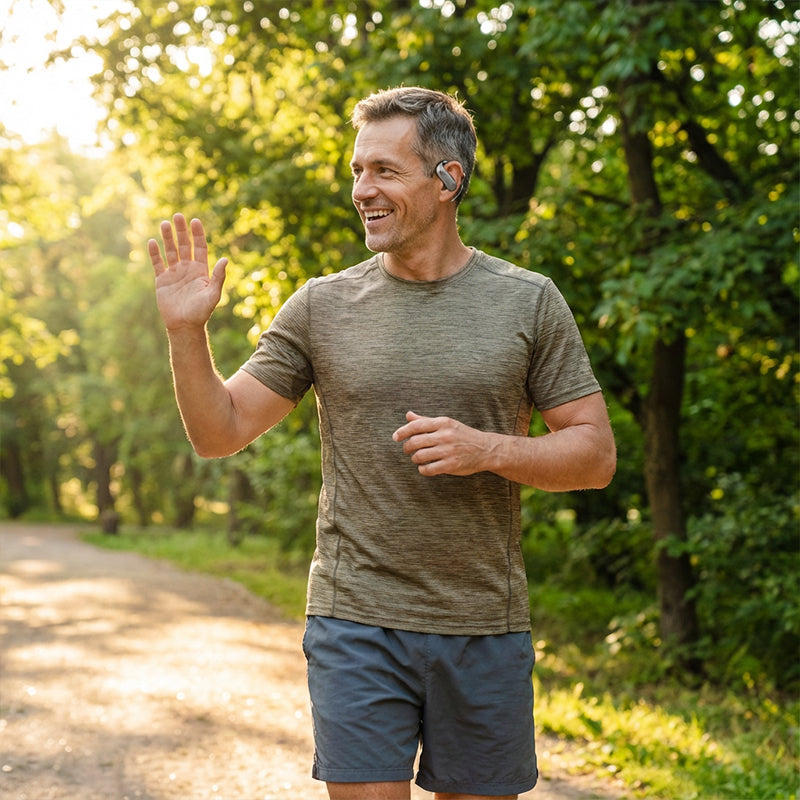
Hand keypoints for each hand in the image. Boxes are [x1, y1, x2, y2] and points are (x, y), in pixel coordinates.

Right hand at [148, 213, 227, 330]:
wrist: (184, 326)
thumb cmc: (201, 312)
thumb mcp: (213, 294)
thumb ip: (218, 277)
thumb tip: (225, 259)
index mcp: (201, 271)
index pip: (200, 248)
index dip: (198, 234)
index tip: (195, 220)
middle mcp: (188, 269)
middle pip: (184, 245)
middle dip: (181, 231)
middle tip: (178, 216)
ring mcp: (174, 273)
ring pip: (170, 251)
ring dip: (167, 238)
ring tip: (164, 223)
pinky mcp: (162, 280)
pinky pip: (158, 263)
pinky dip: (155, 253)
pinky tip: (152, 241)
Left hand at [392, 411, 491, 476]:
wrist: (486, 449)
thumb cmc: (463, 436)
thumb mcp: (447, 424)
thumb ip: (426, 420)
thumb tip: (408, 415)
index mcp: (443, 423)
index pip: (416, 425)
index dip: (402, 431)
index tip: (395, 437)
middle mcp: (445, 435)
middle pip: (415, 441)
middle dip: (407, 447)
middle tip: (407, 450)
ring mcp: (448, 451)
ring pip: (419, 456)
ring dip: (414, 459)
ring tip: (417, 459)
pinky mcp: (451, 465)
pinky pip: (428, 469)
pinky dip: (422, 469)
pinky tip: (424, 467)